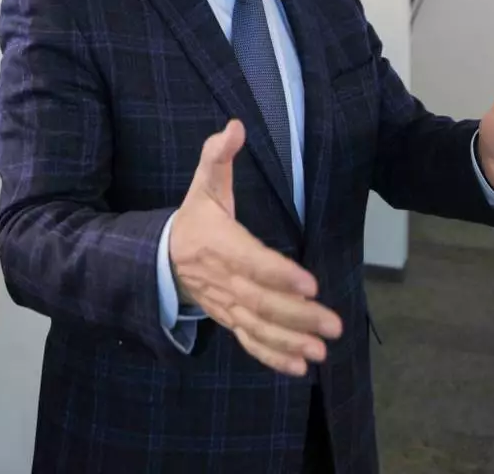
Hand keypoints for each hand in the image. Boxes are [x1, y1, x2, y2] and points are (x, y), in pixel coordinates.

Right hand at [169, 120, 342, 375]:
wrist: (160, 257)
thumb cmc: (194, 218)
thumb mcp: (202, 183)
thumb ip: (217, 155)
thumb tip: (235, 126)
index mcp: (220, 243)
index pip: (252, 260)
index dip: (280, 273)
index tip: (311, 283)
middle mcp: (224, 279)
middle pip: (262, 301)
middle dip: (299, 315)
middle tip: (333, 323)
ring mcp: (226, 304)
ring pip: (259, 326)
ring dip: (291, 341)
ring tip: (321, 351)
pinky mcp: (230, 319)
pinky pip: (250, 341)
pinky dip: (273, 356)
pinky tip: (300, 367)